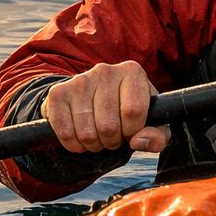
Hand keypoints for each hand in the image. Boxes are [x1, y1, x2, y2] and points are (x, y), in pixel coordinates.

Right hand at [42, 61, 170, 153]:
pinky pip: (65, 132)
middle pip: (108, 125)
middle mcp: (105, 70)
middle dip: (112, 142)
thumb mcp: (151, 124)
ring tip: (97, 136)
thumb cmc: (128, 114)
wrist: (93, 102)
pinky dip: (73, 144)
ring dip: (93, 145)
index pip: (133, 111)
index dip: (132, 131)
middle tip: (112, 137)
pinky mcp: (58, 93)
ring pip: (87, 132)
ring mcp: (79, 80)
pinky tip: (79, 138)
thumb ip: (157, 135)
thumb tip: (139, 141)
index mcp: (132, 72)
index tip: (130, 130)